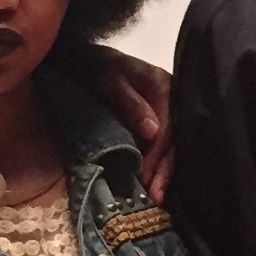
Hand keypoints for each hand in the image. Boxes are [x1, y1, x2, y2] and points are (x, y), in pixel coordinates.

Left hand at [93, 46, 174, 203]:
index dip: (158, 155)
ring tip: (155, 197)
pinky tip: (152, 183)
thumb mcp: (107, 77)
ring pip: (171, 146)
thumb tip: (153, 131)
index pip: (168, 127)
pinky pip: (162, 146)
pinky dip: (157, 165)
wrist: (80, 58)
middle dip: (165, 170)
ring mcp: (163, 111)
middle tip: (155, 197)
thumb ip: (129, 102)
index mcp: (162, 85)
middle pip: (175, 140)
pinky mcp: (153, 121)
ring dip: (163, 172)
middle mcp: (169, 99)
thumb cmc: (92, 64)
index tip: (146, 177)